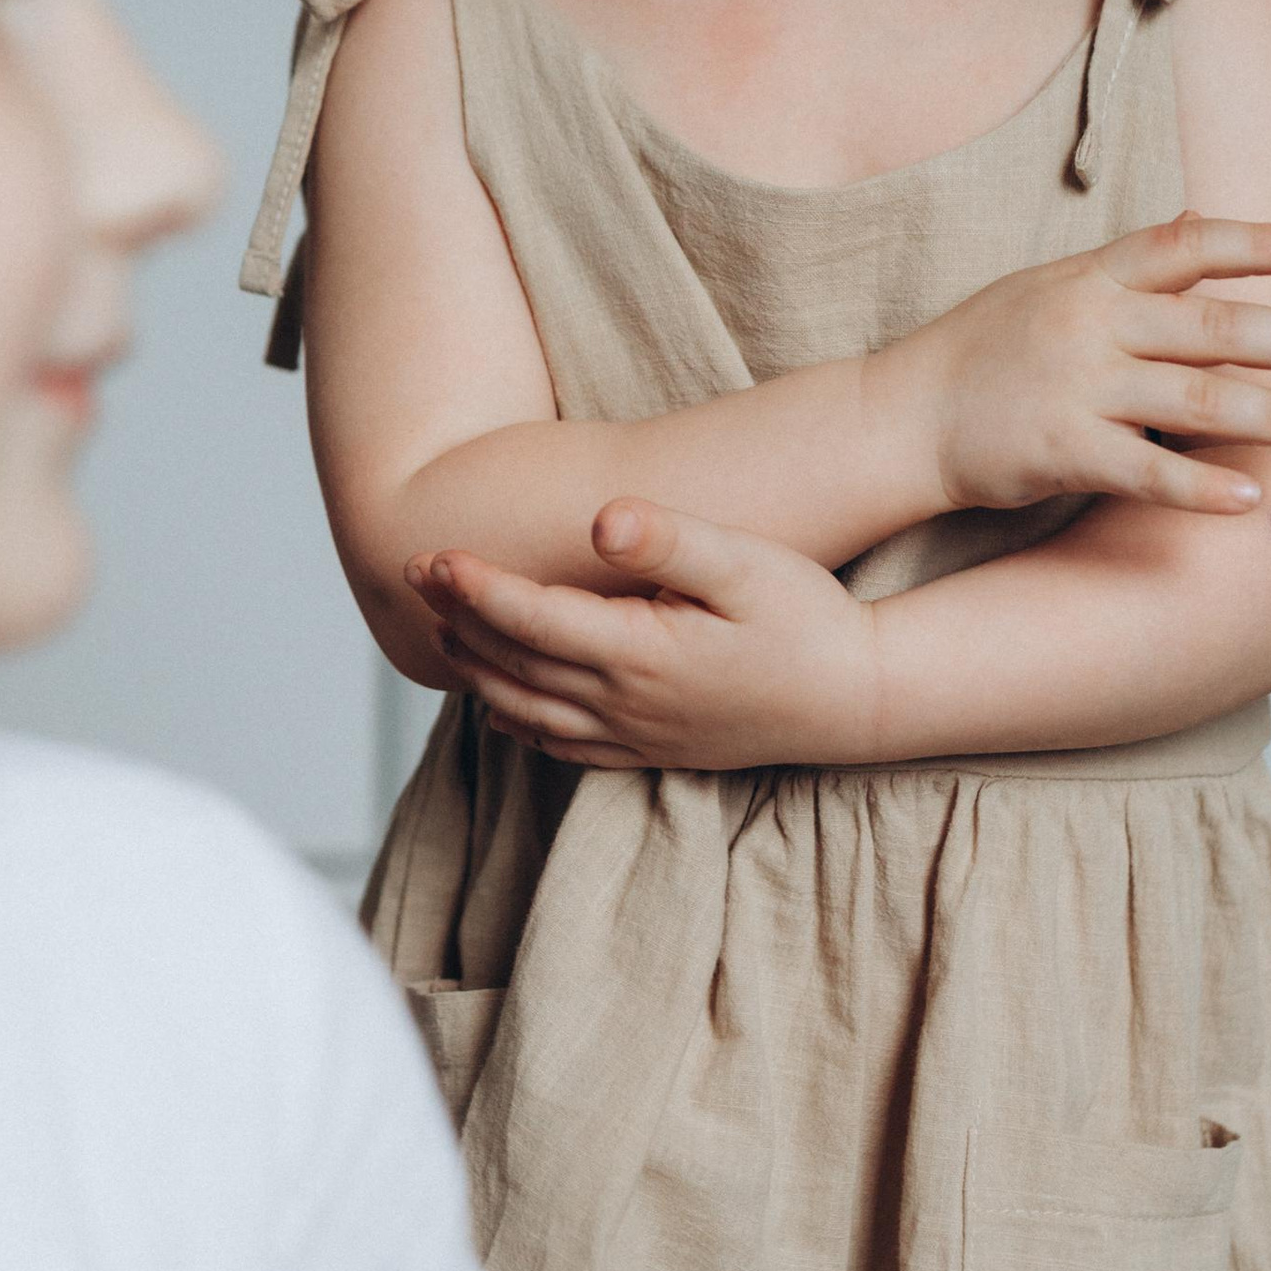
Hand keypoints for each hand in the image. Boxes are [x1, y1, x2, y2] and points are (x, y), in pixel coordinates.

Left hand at [409, 502, 882, 771]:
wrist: (856, 699)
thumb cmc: (807, 619)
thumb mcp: (746, 564)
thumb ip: (670, 540)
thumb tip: (600, 518)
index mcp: (639, 654)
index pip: (529, 619)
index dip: (472, 588)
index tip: (430, 556)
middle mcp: (624, 704)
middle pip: (512, 664)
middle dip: (456, 620)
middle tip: (414, 575)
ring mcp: (634, 736)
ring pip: (526, 711)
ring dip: (476, 671)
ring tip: (440, 629)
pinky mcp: (651, 752)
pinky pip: (562, 747)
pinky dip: (519, 723)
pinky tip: (500, 704)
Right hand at [887, 214, 1270, 516]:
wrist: (902, 416)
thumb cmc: (982, 350)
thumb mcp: (1048, 286)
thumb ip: (1125, 265)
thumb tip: (1198, 220)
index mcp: (1089, 277)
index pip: (1183, 246)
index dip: (1250, 243)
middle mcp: (1089, 325)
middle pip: (1210, 326)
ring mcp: (1076, 388)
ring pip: (1193, 398)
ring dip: (1269, 413)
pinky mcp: (1061, 451)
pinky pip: (1145, 469)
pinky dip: (1200, 486)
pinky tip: (1251, 499)